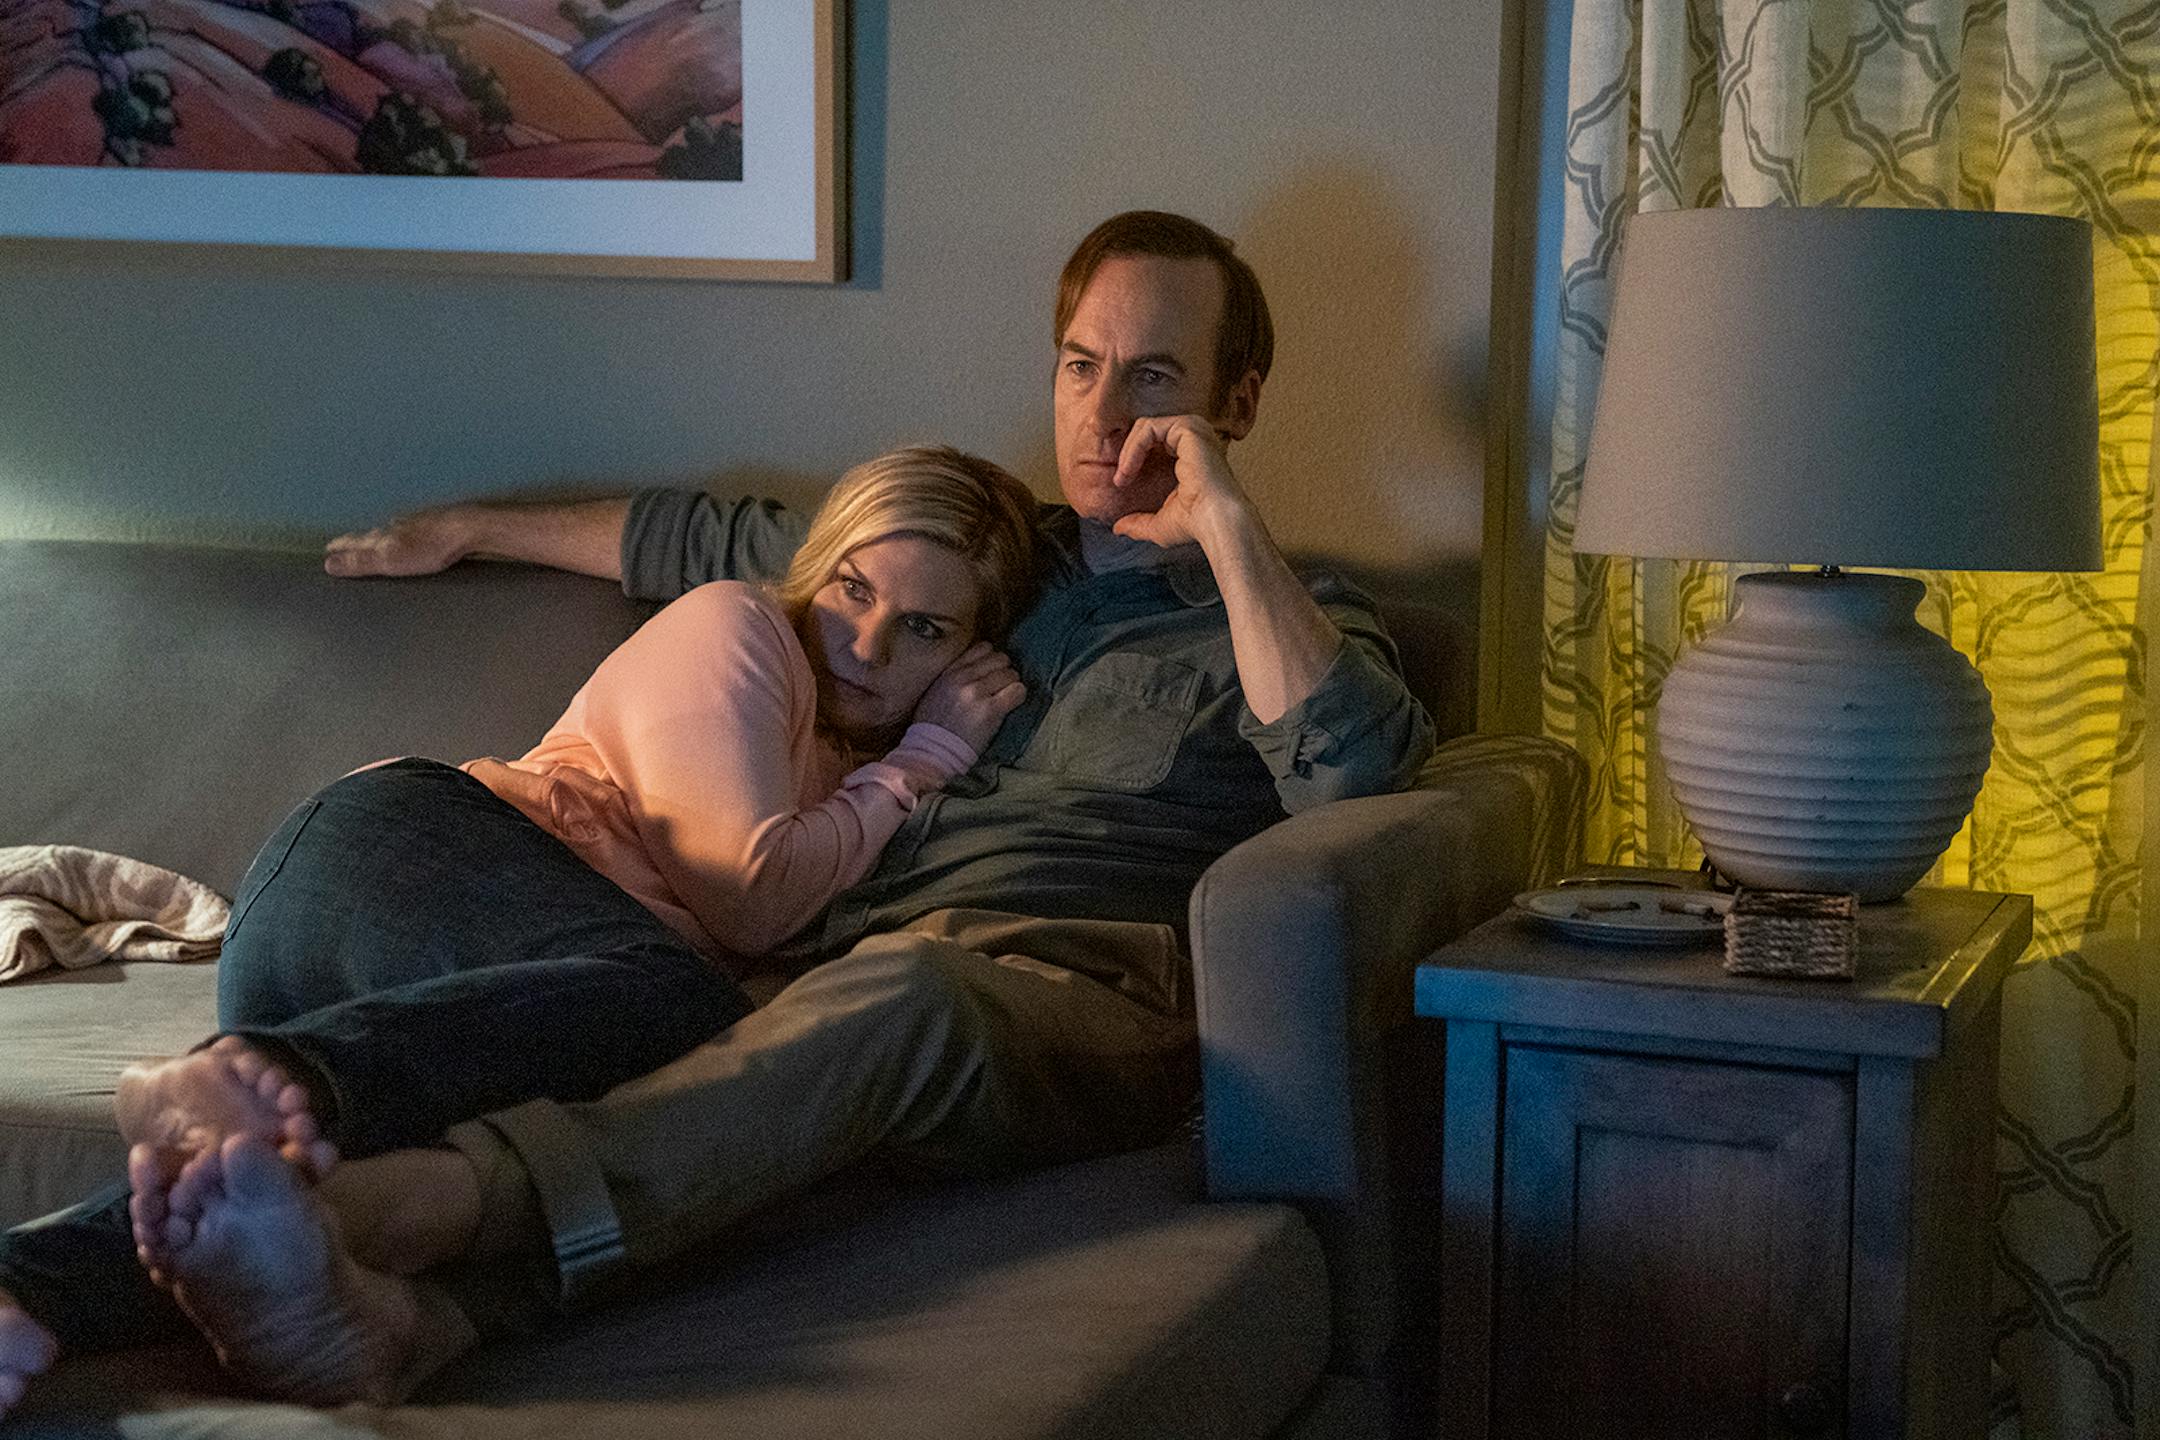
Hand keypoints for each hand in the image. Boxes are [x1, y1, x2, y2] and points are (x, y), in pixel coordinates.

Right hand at [322, 506, 477, 577]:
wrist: (466, 530)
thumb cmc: (428, 549)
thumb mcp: (389, 560)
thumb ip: (360, 562)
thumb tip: (328, 563)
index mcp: (383, 537)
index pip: (355, 542)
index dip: (341, 546)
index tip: (328, 547)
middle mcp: (396, 527)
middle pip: (371, 534)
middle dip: (357, 540)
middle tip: (343, 541)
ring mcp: (417, 523)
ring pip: (391, 529)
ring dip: (379, 535)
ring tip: (373, 538)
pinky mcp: (436, 524)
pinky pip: (412, 528)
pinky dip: (404, 532)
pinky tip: (411, 533)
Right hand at [912, 642, 1024, 753]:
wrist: (932, 751)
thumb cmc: (934, 726)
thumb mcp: (936, 691)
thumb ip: (954, 676)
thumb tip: (977, 667)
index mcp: (950, 671)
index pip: (983, 648)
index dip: (992, 660)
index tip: (992, 673)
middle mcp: (963, 677)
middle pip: (1001, 658)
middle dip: (1005, 672)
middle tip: (1001, 687)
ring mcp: (976, 692)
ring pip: (1011, 674)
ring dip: (1012, 685)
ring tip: (1005, 698)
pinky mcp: (989, 710)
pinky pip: (1017, 691)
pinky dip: (1018, 696)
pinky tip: (1011, 705)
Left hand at [1109, 414, 1250, 548]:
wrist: (1215, 522)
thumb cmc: (1196, 523)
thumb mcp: (1159, 523)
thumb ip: (1139, 522)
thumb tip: (1119, 528)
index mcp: (1189, 453)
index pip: (1152, 443)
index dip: (1131, 458)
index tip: (1119, 482)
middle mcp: (1193, 437)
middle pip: (1146, 431)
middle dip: (1125, 452)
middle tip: (1117, 479)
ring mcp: (1192, 429)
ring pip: (1144, 427)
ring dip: (1127, 452)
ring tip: (1122, 478)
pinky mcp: (1187, 428)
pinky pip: (1148, 428)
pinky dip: (1132, 448)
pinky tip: (1128, 470)